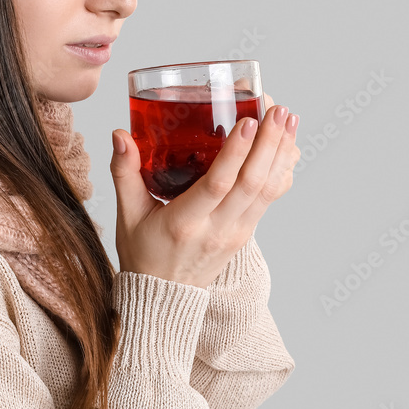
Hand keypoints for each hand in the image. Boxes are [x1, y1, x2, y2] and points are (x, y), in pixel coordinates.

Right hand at [110, 92, 300, 287]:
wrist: (163, 297)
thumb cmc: (143, 254)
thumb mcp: (127, 214)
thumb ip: (124, 172)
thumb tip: (119, 134)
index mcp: (184, 223)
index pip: (217, 185)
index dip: (236, 153)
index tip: (248, 122)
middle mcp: (217, 229)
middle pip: (252, 183)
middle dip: (270, 143)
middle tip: (279, 111)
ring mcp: (236, 233)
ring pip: (267, 190)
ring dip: (281, 153)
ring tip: (289, 120)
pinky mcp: (246, 233)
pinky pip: (269, 199)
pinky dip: (281, 171)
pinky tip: (288, 147)